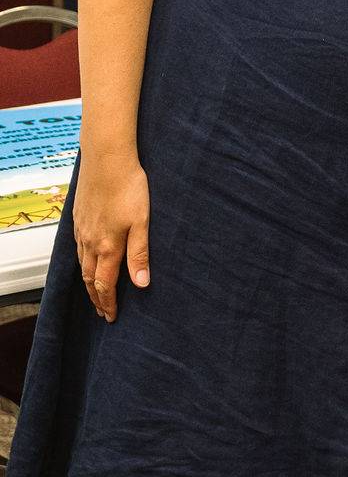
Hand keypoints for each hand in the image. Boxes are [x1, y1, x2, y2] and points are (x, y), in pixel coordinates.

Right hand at [72, 154, 150, 322]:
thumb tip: (141, 284)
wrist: (106, 158)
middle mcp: (90, 241)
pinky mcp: (79, 217)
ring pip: (81, 263)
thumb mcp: (142, 222)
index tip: (112, 317)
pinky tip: (86, 258)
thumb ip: (140, 254)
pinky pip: (77, 247)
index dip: (108, 303)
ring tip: (94, 291)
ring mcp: (81, 229)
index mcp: (107, 246)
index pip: (104, 284)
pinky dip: (81, 261)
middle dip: (96, 298)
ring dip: (88, 282)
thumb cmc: (129, 187)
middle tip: (103, 312)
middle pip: (89, 278)